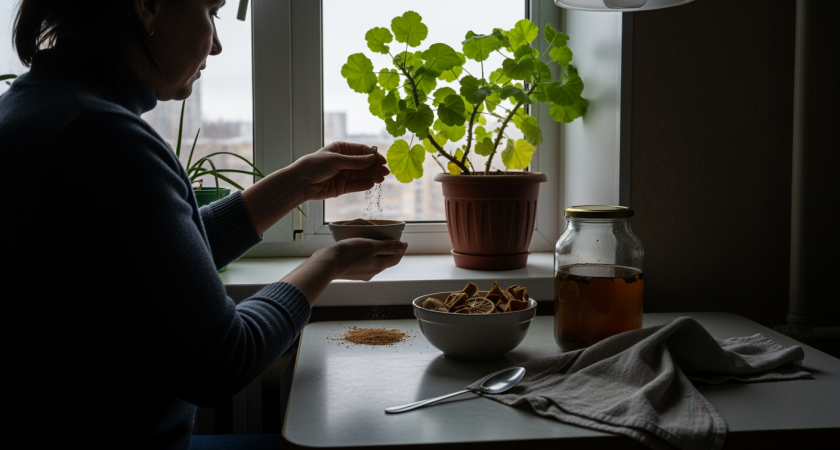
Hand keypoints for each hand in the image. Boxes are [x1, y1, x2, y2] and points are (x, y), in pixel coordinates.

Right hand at [281, 239, 406, 304]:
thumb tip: (403, 246)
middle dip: (389, 250)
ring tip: (375, 242)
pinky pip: (363, 262)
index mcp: (379, 266)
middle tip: (390, 239)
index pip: (396, 258)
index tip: (403, 241)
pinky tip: (359, 249)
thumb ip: (387, 247)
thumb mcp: (371, 246)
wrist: (327, 264)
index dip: (400, 249)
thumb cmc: (349, 253)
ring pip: (374, 262)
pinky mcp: (351, 271)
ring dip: (377, 253)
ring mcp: (361, 273)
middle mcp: (372, 272)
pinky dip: (365, 255)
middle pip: (386, 260)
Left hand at [292, 141, 388, 200]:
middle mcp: (344, 161)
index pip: (361, 151)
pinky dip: (363, 185)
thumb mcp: (336, 160)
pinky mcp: (342, 187)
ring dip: (371, 176)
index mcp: (341, 149)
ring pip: (361, 175)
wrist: (300, 182)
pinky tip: (371, 184)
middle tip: (385, 172)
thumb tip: (372, 158)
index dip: (372, 155)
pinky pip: (355, 185)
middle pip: (363, 164)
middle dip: (374, 167)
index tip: (382, 160)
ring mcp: (343, 174)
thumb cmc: (314, 165)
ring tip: (380, 179)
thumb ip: (355, 161)